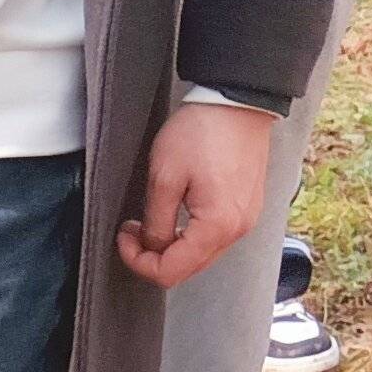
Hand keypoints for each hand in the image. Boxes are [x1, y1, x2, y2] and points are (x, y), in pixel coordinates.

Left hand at [120, 100, 276, 289]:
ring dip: (171, 246)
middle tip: (133, 231)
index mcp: (218, 226)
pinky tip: (176, 215)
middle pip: (187, 268)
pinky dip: (190, 235)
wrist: (237, 99)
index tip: (124, 238)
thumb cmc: (204, 130)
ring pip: (200, 255)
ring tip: (151, 221)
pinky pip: (214, 236)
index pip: (170, 272)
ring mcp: (245, 218)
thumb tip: (151, 246)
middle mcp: (238, 228)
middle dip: (153, 256)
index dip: (138, 262)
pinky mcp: (246, 207)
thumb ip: (155, 223)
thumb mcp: (164, 178)